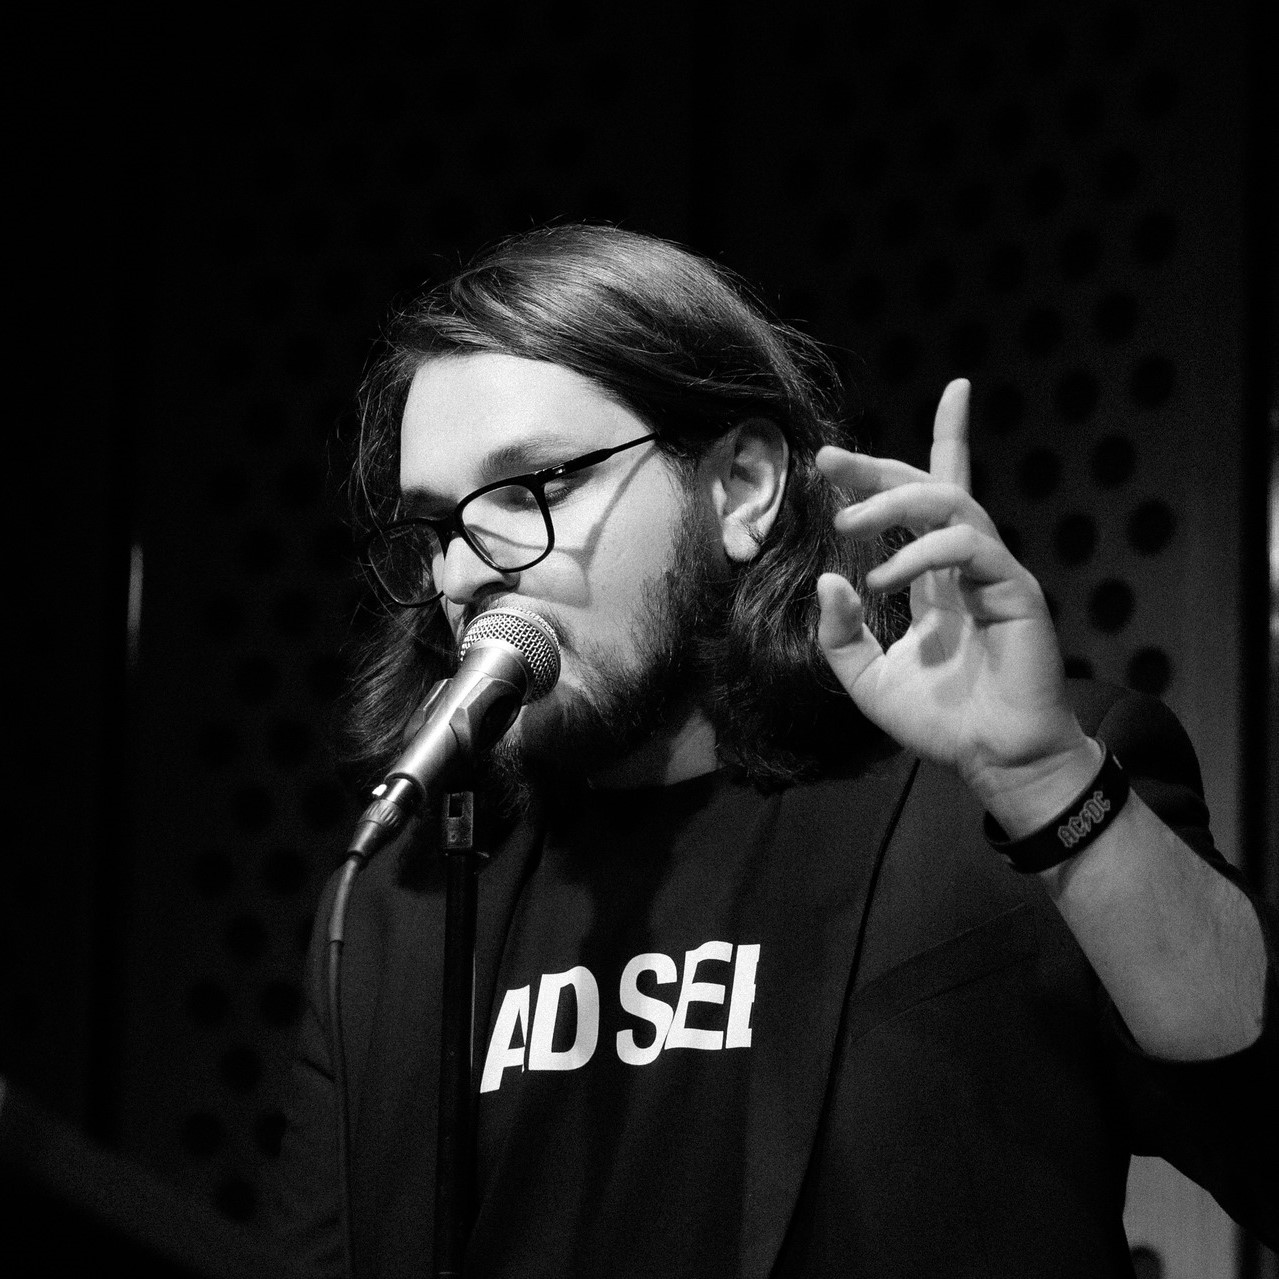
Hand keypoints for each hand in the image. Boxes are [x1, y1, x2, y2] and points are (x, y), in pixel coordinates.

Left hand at [816, 380, 1094, 826]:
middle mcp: (963, 564)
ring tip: (846, 523)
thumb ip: (840, 633)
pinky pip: (968, 546)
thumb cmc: (941, 721)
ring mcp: (992, 572)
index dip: (884, 470)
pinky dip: (920, 552)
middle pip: (929, 486)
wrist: (995, 759)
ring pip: (950, 502)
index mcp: (932, 576)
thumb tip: (829, 579)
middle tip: (828, 460)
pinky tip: (883, 578)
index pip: (919, 505)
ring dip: (892, 503)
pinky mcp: (1015, 589)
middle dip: (877, 467)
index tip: (831, 458)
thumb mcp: (867, 678)